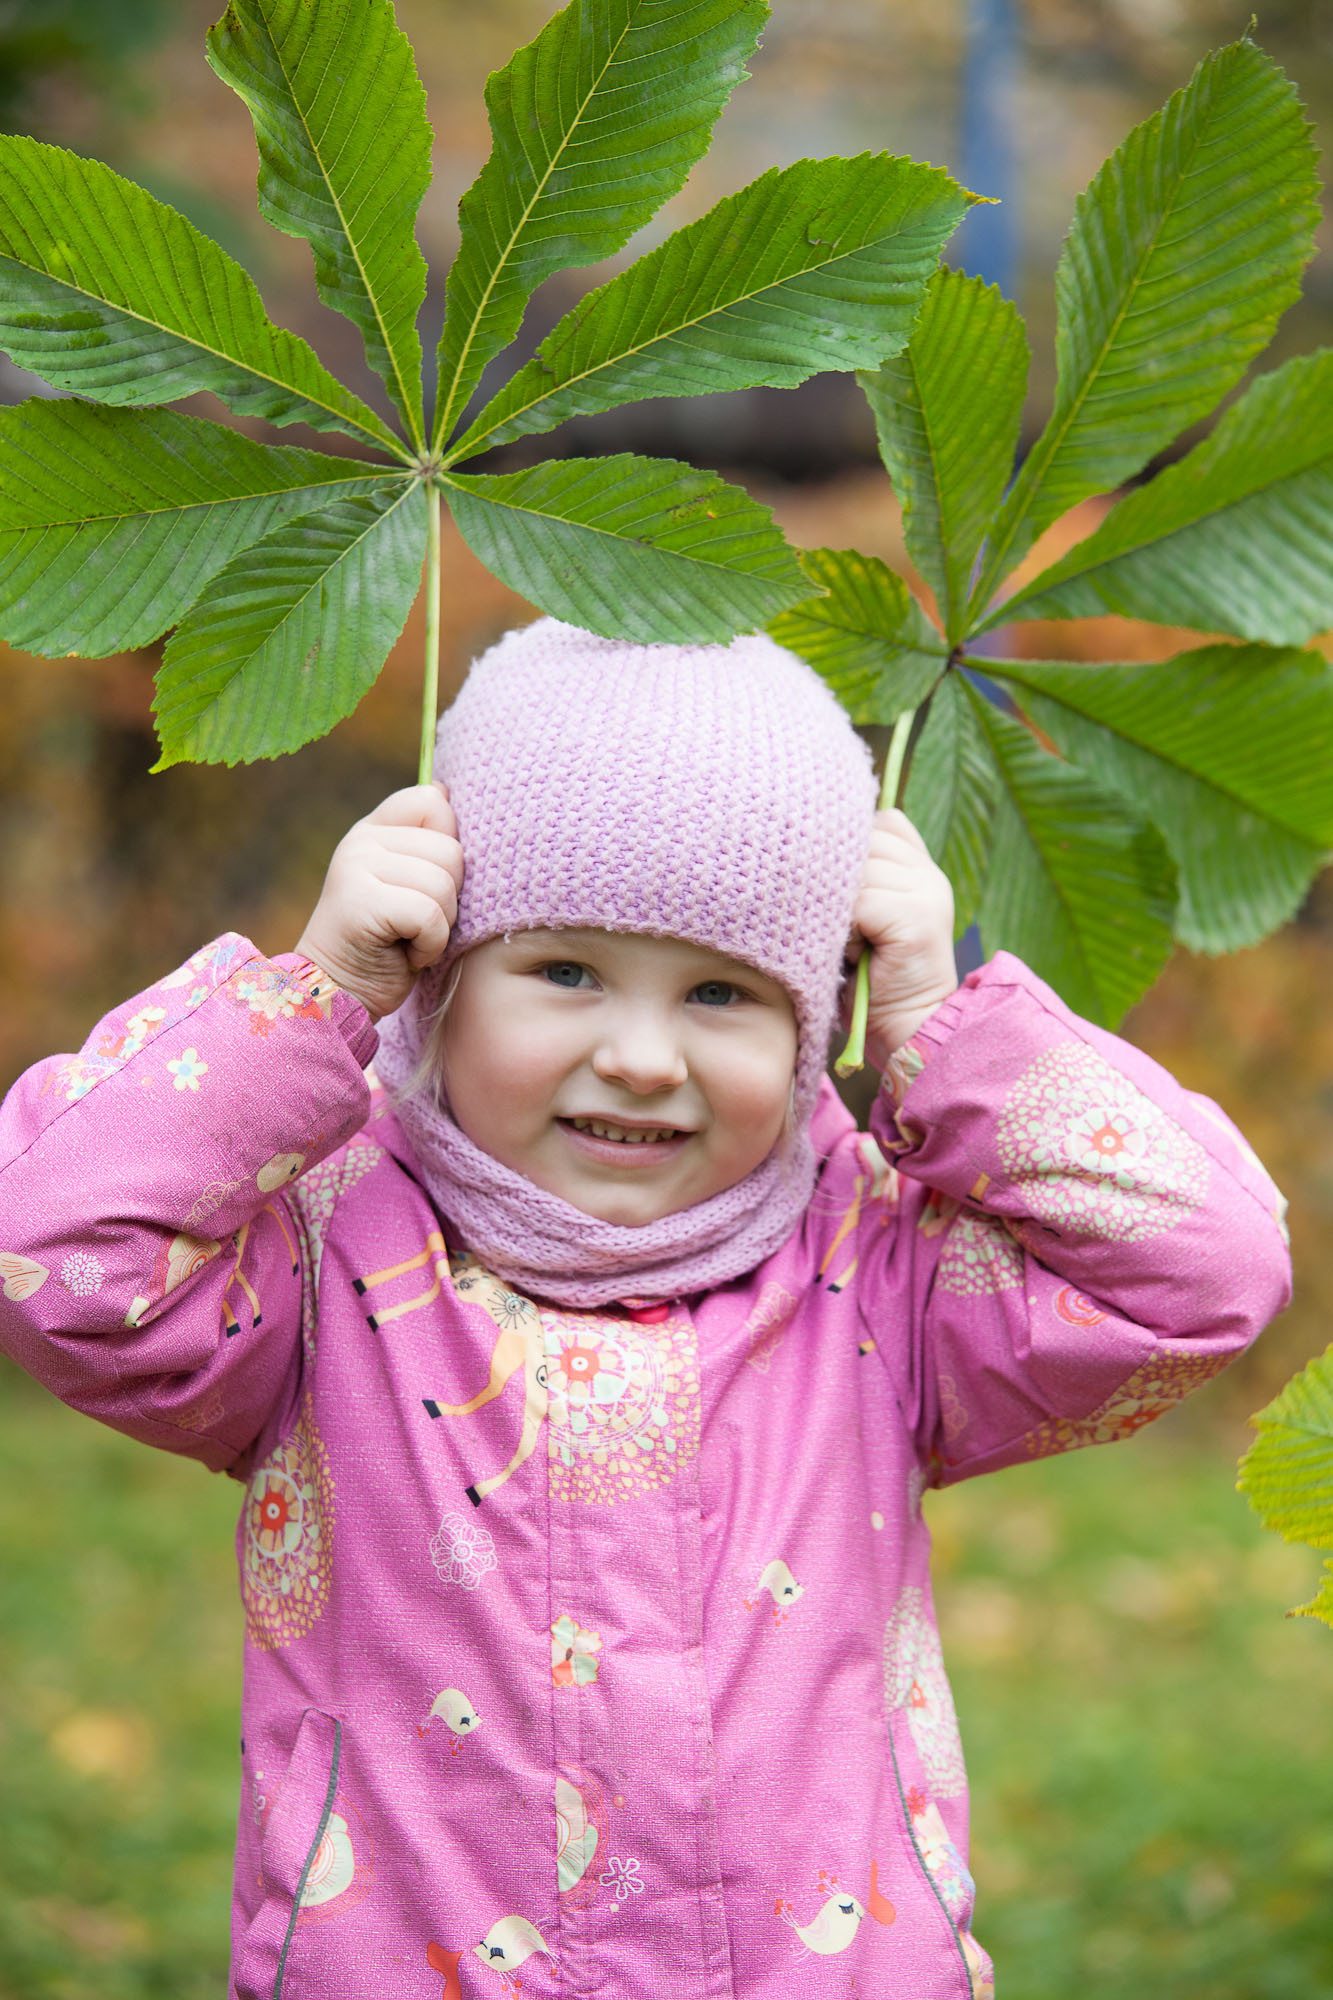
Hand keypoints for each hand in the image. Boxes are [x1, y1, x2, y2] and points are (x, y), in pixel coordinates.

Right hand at [295, 784, 463, 1021]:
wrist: (337, 996)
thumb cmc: (385, 946)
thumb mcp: (409, 886)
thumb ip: (426, 845)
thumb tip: (446, 789)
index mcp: (374, 829)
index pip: (431, 800)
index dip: (446, 845)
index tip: (426, 883)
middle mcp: (361, 840)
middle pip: (451, 850)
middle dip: (449, 897)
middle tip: (416, 923)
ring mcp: (356, 867)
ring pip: (443, 883)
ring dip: (441, 924)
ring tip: (410, 938)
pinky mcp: (360, 901)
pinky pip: (430, 914)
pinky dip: (430, 944)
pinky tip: (406, 955)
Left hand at [848, 808, 956, 1070]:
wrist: (910, 1029)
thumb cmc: (872, 979)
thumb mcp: (864, 919)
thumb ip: (856, 880)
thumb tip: (811, 841)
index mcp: (919, 866)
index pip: (878, 823)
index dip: (847, 849)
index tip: (834, 886)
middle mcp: (928, 873)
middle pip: (861, 842)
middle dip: (836, 879)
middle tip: (842, 925)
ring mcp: (927, 891)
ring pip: (856, 871)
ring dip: (839, 908)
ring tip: (850, 943)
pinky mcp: (917, 916)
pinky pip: (860, 902)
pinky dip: (846, 929)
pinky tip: (855, 953)